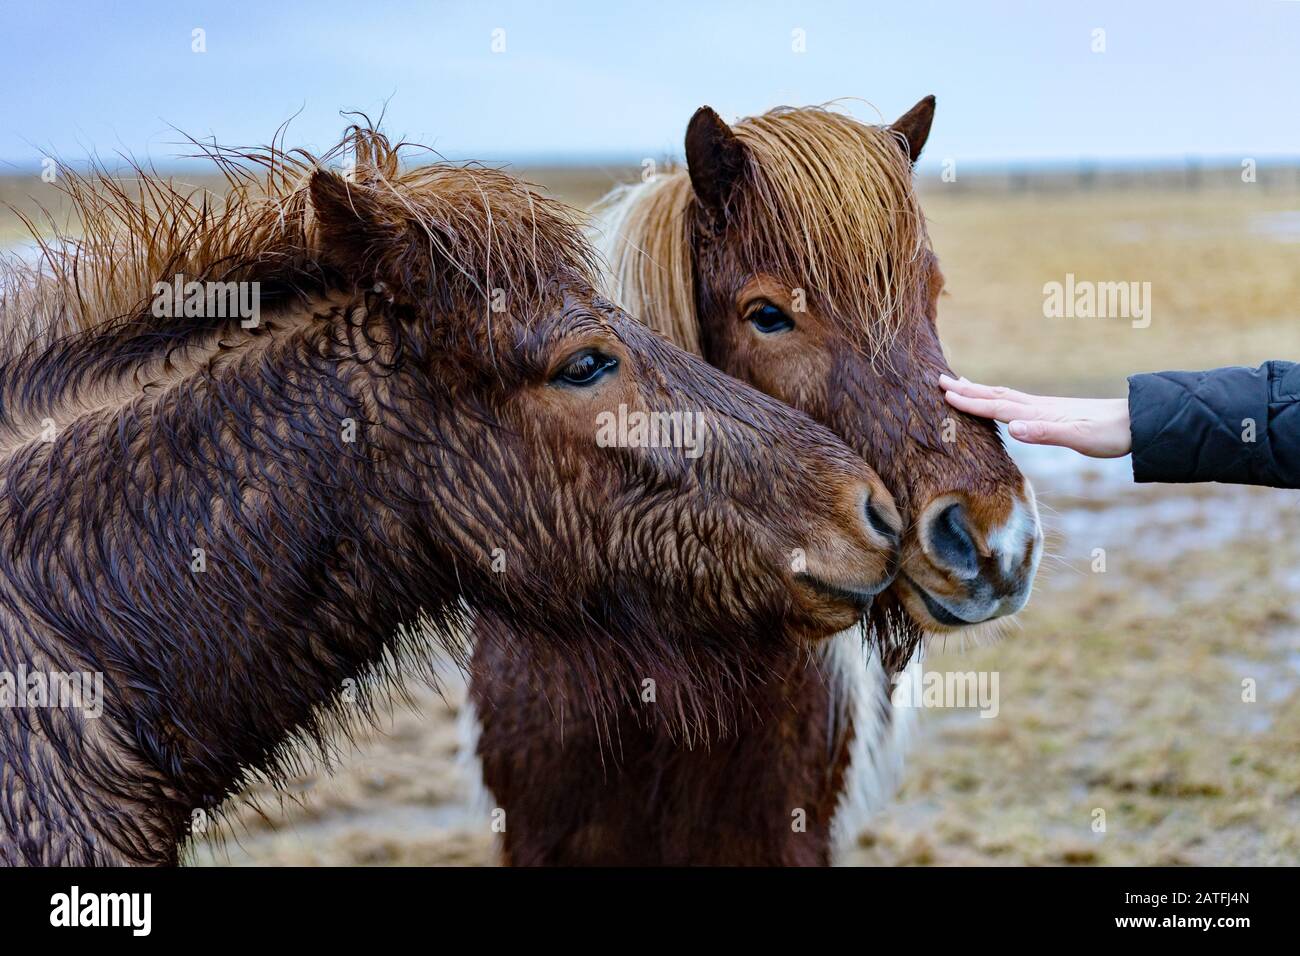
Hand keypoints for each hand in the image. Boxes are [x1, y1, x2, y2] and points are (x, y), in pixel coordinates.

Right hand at [939, 374, 1130, 457]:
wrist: (1136, 424)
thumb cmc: (1108, 435)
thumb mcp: (1078, 438)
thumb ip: (1045, 433)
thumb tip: (1013, 427)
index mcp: (1038, 414)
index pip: (997, 406)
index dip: (970, 401)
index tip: (945, 394)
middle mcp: (1037, 407)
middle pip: (995, 396)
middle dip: (967, 390)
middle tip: (939, 379)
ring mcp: (1044, 409)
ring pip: (1004, 397)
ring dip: (980, 391)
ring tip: (961, 383)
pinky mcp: (1051, 414)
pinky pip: (1016, 403)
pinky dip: (999, 398)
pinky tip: (1000, 401)